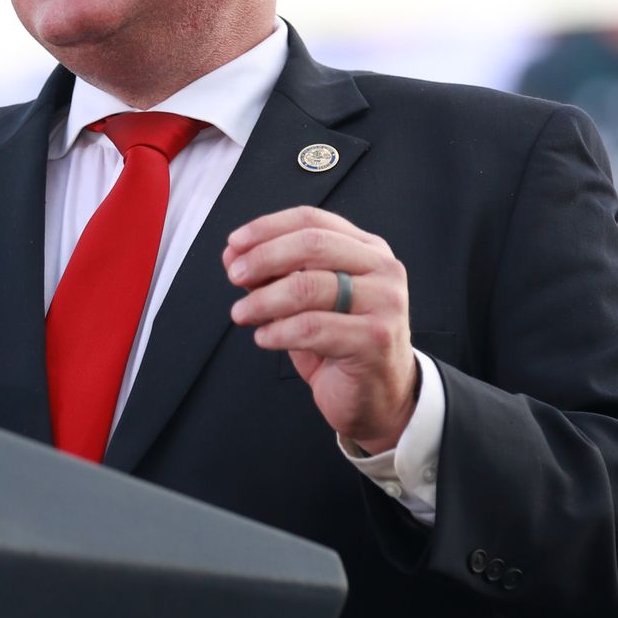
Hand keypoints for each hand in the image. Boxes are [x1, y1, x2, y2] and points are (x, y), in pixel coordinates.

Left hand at [224, 206, 417, 453]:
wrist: (380, 396)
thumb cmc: (342, 345)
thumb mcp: (306, 303)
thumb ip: (274, 274)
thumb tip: (233, 254)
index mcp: (367, 249)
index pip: (313, 221)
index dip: (268, 227)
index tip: (235, 244)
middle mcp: (382, 269)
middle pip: (312, 245)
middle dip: (263, 258)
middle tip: (236, 275)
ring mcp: (384, 302)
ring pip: (309, 286)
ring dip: (264, 299)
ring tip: (242, 313)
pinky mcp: (375, 338)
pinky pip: (312, 327)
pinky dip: (278, 331)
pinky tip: (264, 337)